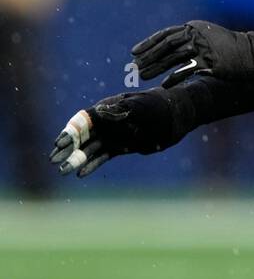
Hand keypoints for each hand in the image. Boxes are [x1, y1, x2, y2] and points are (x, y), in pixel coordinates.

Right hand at [49, 90, 183, 177]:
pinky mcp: (121, 147)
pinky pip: (103, 156)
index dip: (70, 132)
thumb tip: (100, 113)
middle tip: (53, 160)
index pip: (82, 121)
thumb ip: (120, 110)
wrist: (174, 116)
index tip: (59, 143)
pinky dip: (92, 164)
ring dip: (76, 159)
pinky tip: (81, 174)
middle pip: (81, 136)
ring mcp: (113, 135)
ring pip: (90, 149)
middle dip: (67, 148)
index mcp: (107, 109)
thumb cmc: (157, 106)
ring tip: (63, 171)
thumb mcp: (140, 105)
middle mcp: (106, 122)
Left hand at [131, 19, 253, 85]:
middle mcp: (197, 34)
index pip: (166, 33)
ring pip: (172, 56)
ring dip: (155, 67)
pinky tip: (164, 84)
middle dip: (148, 56)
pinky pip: (186, 70)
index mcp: (195, 27)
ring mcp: (203, 47)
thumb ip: (193, 42)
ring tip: (142, 76)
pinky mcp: (210, 61)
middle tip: (134, 67)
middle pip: (166, 44)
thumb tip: (174, 52)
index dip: (149, 43)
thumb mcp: (210, 39)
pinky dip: (173, 77)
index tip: (134, 52)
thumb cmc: (232, 49)